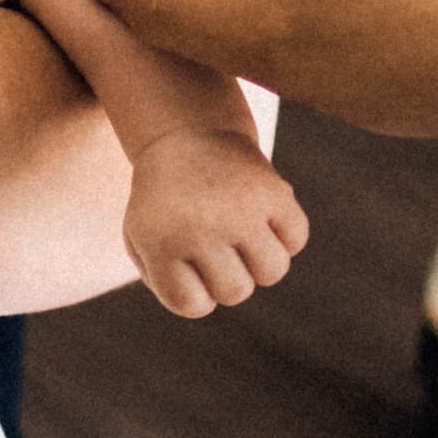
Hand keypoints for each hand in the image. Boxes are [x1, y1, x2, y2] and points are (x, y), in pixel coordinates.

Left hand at [122, 125, 307, 317]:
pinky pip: (296, 240)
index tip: (187, 268)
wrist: (185, 133)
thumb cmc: (164, 202)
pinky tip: (263, 219)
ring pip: (272, 272)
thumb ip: (165, 282)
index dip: (195, 294)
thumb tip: (207, 302)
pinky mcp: (273, 189)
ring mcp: (240, 206)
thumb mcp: (141, 239)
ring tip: (242, 237)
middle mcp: (199, 224)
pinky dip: (285, 236)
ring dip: (260, 262)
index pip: (191, 304)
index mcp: (160, 238)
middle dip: (228, 278)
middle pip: (235, 292)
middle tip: (215, 247)